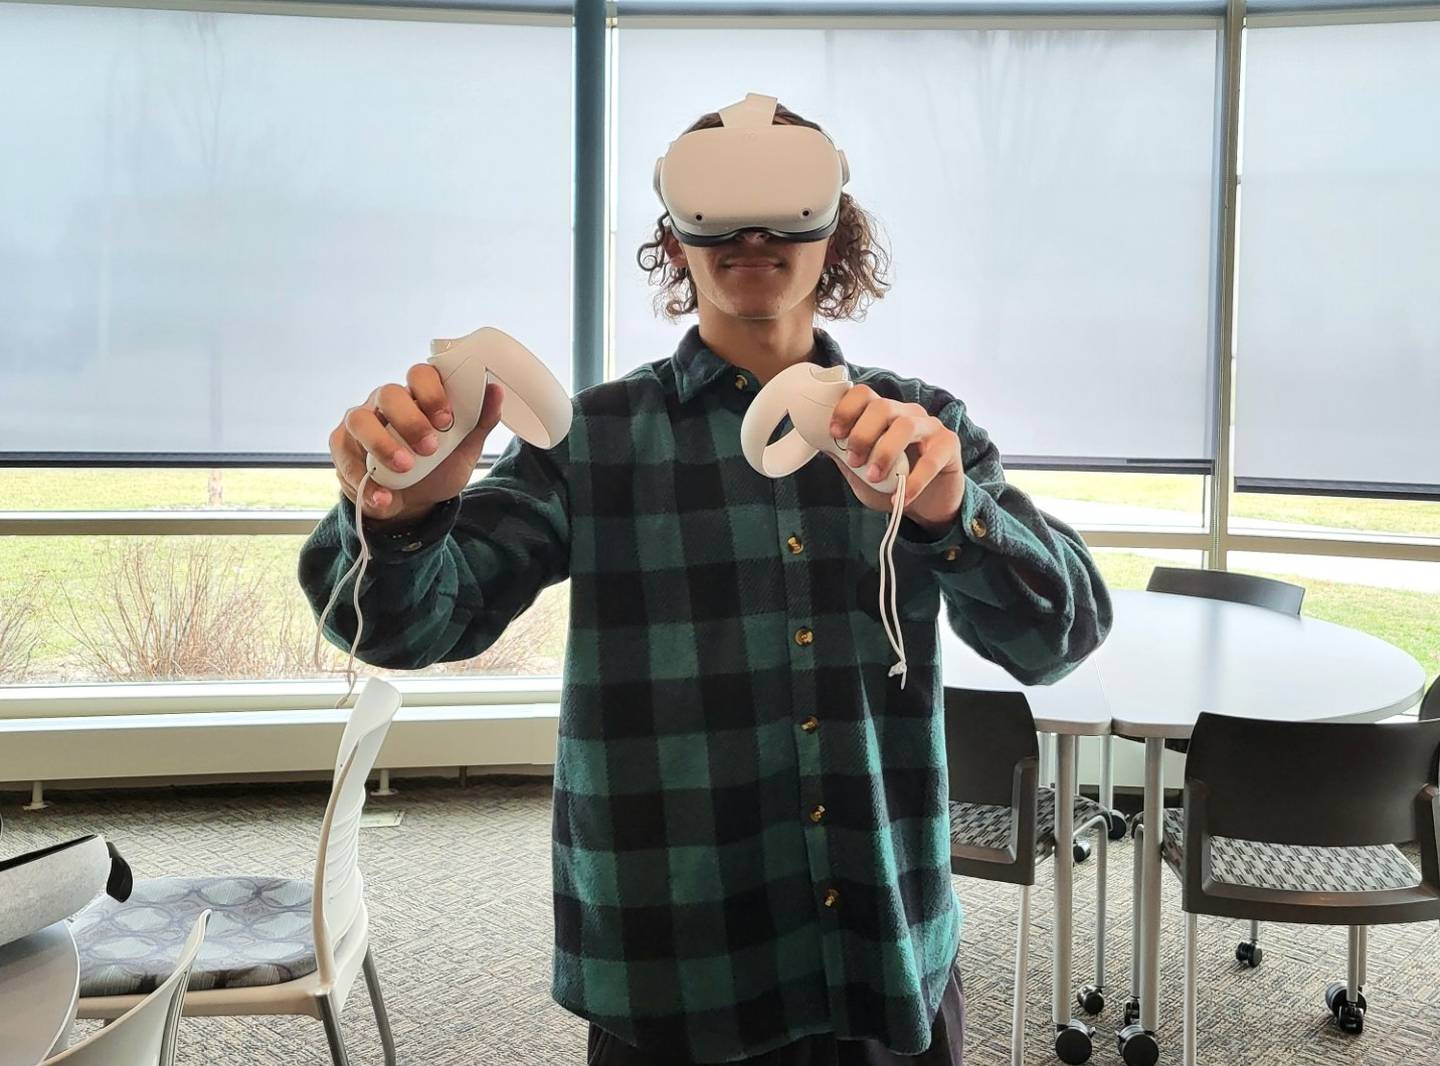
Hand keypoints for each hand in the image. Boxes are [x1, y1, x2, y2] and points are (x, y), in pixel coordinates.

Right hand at [330, 364, 504, 524]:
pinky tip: (383, 497)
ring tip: (404, 468)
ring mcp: (361, 421)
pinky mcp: (342, 445)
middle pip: (389, 393)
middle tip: (429, 448)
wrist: (414, 504)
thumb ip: (480, 421)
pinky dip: (363, 480)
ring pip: (360, 419)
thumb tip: (496, 389)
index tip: (447, 420)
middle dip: (410, 420)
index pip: (421, 375)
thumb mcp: (464, 449)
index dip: (432, 392)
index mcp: (418, 396)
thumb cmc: (438, 467)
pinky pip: (344, 454)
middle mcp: (386, 403)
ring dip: (382, 444)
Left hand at [826, 385, 964, 532]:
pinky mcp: (949, 446)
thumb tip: (821, 443)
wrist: (927, 506)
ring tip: (874, 477)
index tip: (834, 433)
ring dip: (885, 452)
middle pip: (882, 406)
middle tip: (854, 461)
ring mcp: (930, 426)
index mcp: (883, 414)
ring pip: (906, 425)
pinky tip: (902, 495)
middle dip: (862, 434)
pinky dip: (914, 480)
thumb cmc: (892, 484)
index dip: (846, 409)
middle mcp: (907, 413)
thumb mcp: (860, 472)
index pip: (864, 394)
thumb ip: (845, 457)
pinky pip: (931, 458)